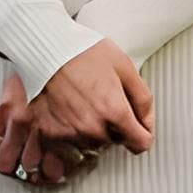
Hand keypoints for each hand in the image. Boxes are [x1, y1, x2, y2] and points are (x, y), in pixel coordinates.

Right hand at [0, 40, 154, 184]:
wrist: (44, 48)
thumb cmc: (81, 52)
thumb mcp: (125, 66)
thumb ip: (142, 99)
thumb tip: (147, 123)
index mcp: (114, 110)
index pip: (140, 143)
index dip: (143, 134)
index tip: (140, 130)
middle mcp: (91, 127)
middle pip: (114, 142)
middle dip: (115, 127)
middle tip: (104, 101)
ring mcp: (69, 133)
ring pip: (92, 144)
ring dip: (93, 130)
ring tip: (86, 103)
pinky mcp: (49, 133)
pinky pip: (68, 143)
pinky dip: (72, 131)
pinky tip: (70, 110)